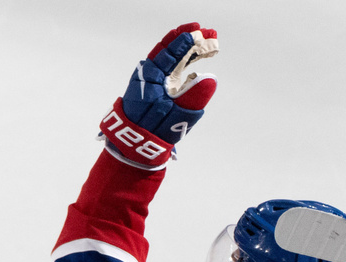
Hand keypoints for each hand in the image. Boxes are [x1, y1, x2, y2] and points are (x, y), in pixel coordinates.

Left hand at [99, 22, 218, 168]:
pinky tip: (197, 56)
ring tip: (207, 40)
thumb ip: (193, 97)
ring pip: (172, 57)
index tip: (201, 32)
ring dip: (190, 48)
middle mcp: (149, 74)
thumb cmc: (152, 132)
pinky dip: (185, 59)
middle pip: (170, 49)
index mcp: (149, 77)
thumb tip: (211, 78)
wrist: (134, 147)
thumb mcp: (175, 116)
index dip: (185, 40)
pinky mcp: (159, 88)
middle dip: (190, 39)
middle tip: (210, 32)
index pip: (168, 51)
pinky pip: (172, 67)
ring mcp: (154, 80)